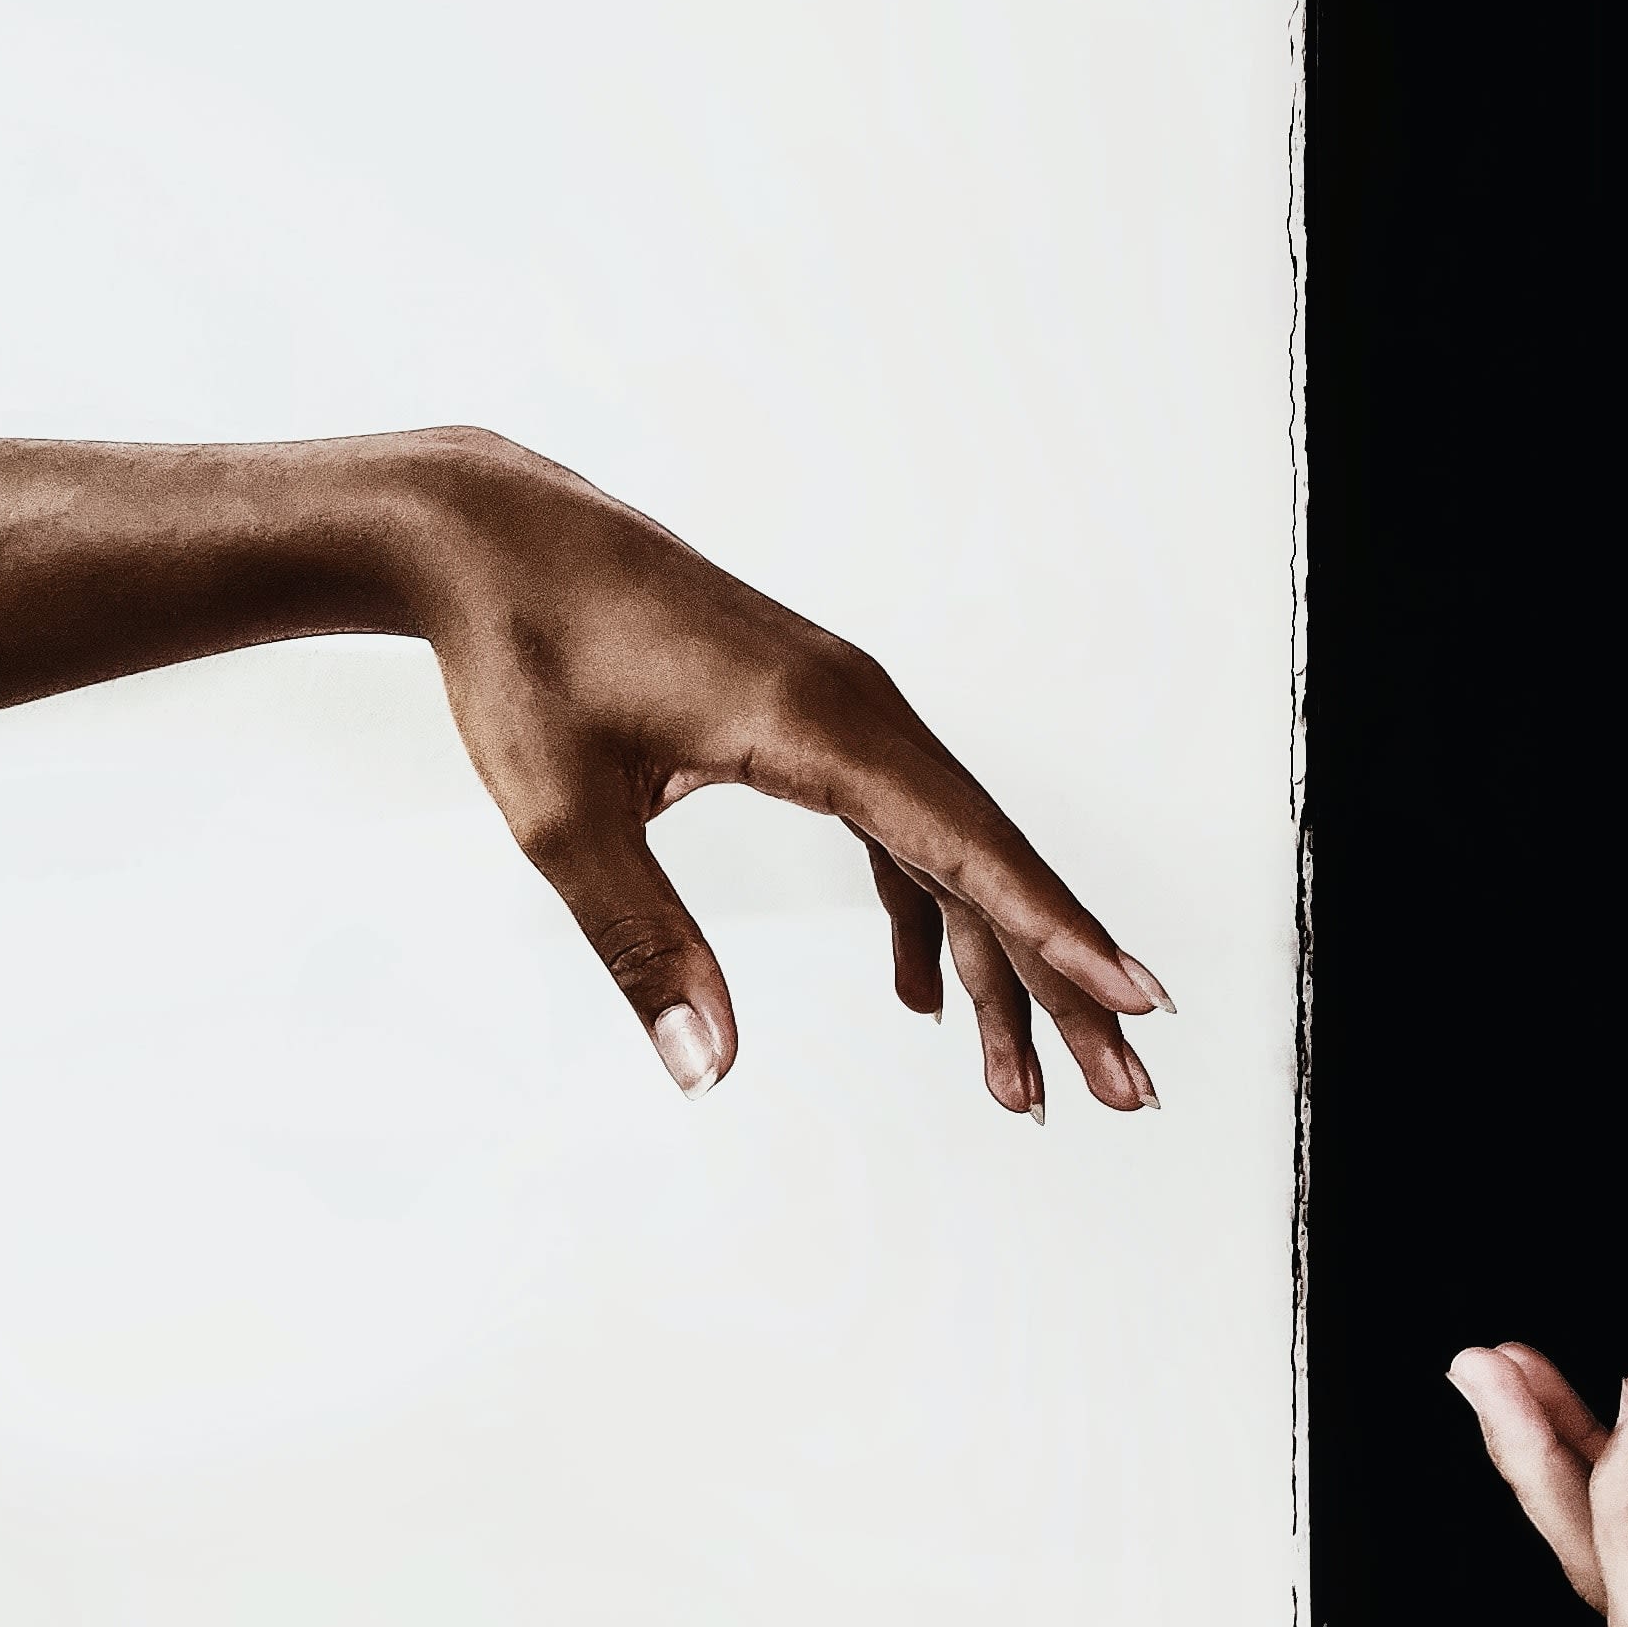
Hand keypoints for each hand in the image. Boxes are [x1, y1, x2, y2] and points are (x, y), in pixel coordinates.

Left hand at [416, 432, 1169, 1111]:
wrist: (493, 535)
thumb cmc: (523, 655)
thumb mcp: (564, 818)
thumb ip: (643, 944)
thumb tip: (705, 1069)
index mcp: (821, 724)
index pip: (968, 849)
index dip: (1057, 934)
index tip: (1133, 1000)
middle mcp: (861, 708)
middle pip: (992, 861)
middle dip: (1062, 981)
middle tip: (1123, 1091)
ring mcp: (846, 710)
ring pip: (955, 851)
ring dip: (998, 963)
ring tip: (1025, 1082)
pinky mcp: (815, 721)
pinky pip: (905, 829)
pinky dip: (929, 912)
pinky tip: (927, 993)